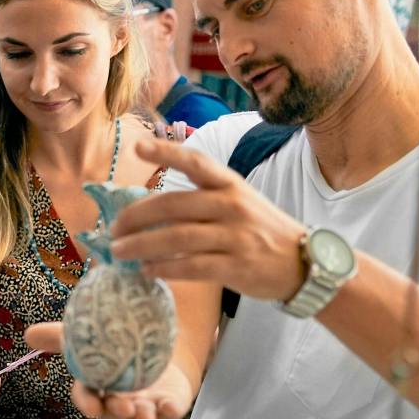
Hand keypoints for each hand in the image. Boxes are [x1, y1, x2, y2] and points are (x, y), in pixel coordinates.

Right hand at [25, 323, 195, 418]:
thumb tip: (28, 334)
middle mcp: (119, 403)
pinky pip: (169, 415)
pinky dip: (169, 413)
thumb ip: (61, 338)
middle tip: (122, 406)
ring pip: (140, 418)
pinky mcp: (168, 407)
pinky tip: (169, 406)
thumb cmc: (117, 347)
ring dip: (140, 417)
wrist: (160, 347)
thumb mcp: (92, 338)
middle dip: (116, 413)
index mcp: (99, 389)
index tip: (92, 405)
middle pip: (113, 413)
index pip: (88, 399)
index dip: (88, 404)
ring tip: (143, 411)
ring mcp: (144, 406)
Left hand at [106, 137, 308, 302]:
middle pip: (173, 204)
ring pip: (176, 237)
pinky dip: (164, 268)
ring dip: (141, 245)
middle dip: (136, 216)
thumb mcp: (240, 203)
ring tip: (119, 253)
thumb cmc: (262, 232)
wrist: (306, 264)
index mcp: (231, 185)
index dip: (167, 152)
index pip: (197, 161)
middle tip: (112, 230)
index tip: (138, 147)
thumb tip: (149, 209)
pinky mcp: (236, 266)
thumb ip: (202, 201)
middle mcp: (232, 205)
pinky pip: (191, 266)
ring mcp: (235, 236)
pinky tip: (147, 271)